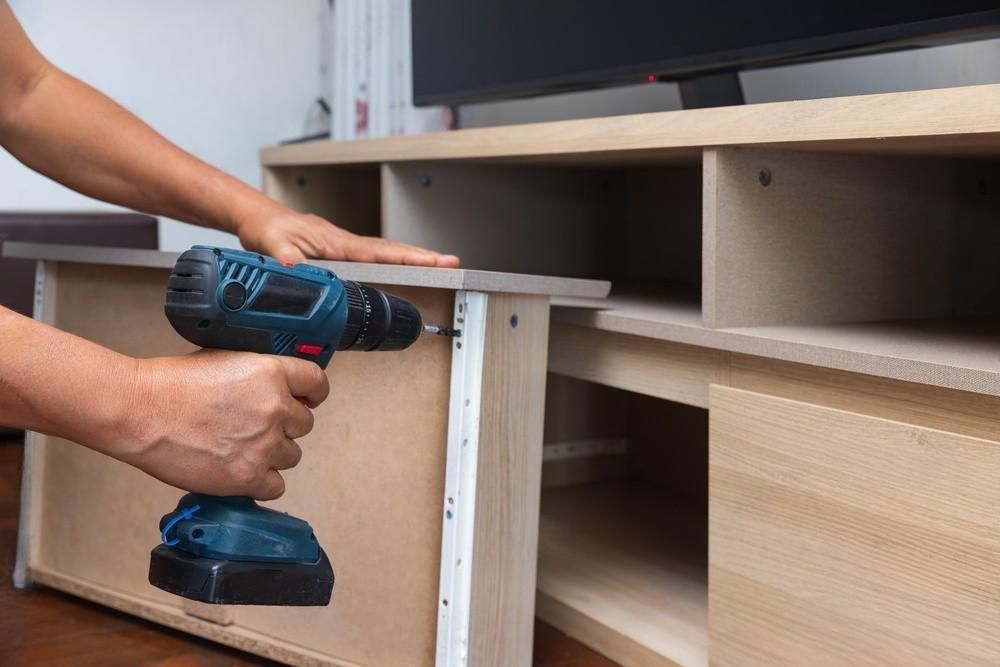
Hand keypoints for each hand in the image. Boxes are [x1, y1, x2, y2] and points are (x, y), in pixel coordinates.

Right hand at [116, 350, 328, 499]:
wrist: (141, 411)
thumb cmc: (171, 384)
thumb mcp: (226, 359)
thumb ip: (258, 375)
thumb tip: (276, 388)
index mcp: (271, 374)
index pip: (317, 383)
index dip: (312, 394)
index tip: (308, 399)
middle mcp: (274, 409)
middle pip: (304, 424)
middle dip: (285, 425)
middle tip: (257, 425)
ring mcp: (264, 445)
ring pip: (292, 455)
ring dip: (273, 453)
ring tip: (242, 447)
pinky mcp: (247, 476)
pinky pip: (276, 486)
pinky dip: (262, 481)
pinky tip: (242, 469)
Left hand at [237, 210, 460, 267]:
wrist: (256, 218)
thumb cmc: (267, 228)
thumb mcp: (273, 247)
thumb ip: (288, 262)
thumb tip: (301, 275)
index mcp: (337, 242)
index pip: (380, 251)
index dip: (409, 257)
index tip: (434, 261)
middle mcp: (344, 243)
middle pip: (391, 249)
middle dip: (422, 257)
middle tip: (450, 262)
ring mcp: (342, 246)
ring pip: (383, 252)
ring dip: (409, 258)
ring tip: (434, 266)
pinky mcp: (337, 252)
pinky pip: (370, 257)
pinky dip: (389, 260)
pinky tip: (395, 268)